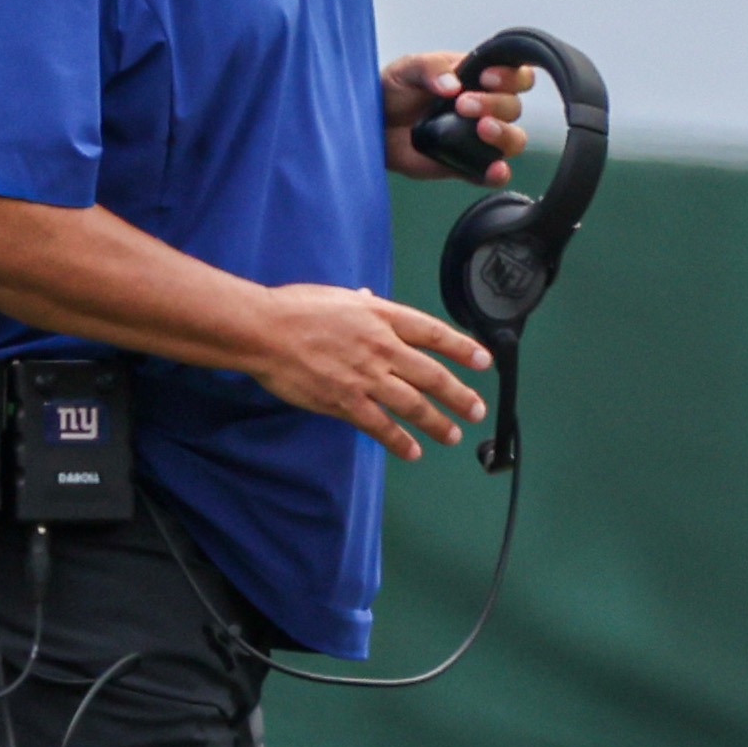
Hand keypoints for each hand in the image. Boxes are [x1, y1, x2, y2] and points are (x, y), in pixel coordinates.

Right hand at [241, 283, 490, 459]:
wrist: (263, 331)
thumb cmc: (295, 309)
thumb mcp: (338, 296)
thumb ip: (363, 303)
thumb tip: (371, 295)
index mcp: (382, 317)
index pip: (434, 334)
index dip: (463, 348)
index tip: (484, 360)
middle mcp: (381, 347)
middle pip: (432, 374)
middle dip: (459, 395)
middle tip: (476, 408)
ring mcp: (365, 377)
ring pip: (413, 404)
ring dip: (437, 423)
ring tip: (453, 435)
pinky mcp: (345, 401)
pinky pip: (380, 426)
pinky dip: (400, 441)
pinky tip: (413, 451)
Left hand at [382, 51, 531, 183]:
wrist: (372, 125)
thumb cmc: (392, 91)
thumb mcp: (406, 68)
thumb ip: (430, 68)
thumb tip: (453, 84)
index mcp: (476, 78)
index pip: (514, 74)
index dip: (511, 75)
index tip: (486, 77)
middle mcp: (485, 108)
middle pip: (513, 106)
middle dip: (494, 103)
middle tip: (462, 104)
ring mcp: (478, 139)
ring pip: (513, 139)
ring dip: (504, 134)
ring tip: (481, 129)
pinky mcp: (467, 166)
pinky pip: (493, 174)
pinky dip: (498, 173)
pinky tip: (494, 169)